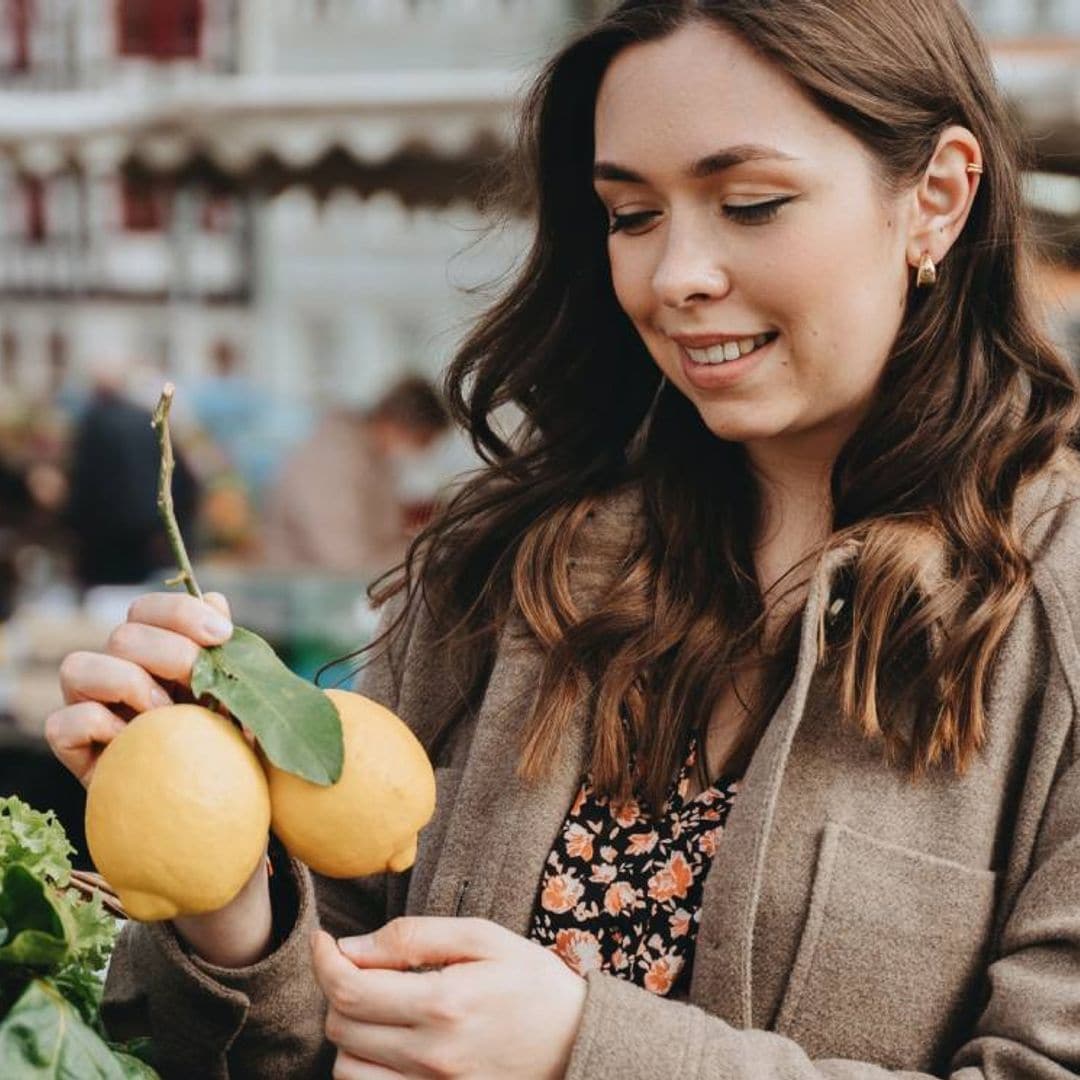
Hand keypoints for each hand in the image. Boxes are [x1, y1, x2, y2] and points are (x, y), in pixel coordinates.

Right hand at [46, 591, 234, 786]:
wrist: (217, 812)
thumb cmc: (234, 751)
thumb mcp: (243, 701)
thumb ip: (227, 652)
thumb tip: (214, 600)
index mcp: (156, 651)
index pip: (149, 609)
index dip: (182, 613)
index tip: (222, 636)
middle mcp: (118, 669)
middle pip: (123, 633)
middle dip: (170, 655)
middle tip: (200, 690)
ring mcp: (90, 705)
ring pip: (78, 666)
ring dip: (130, 687)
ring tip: (167, 718)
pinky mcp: (73, 747)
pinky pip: (63, 722)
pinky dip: (100, 729)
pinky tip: (134, 745)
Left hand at [311, 916, 586, 1079]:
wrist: (577, 1042)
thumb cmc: (531, 981)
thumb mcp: (482, 938)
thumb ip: (414, 937)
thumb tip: (352, 947)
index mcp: (443, 1003)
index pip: (350, 989)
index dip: (324, 960)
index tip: (324, 941)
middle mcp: (432, 1055)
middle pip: (342, 1028)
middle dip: (339, 990)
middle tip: (361, 967)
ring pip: (347, 1069)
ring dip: (349, 1033)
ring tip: (376, 1007)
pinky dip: (364, 1068)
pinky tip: (384, 1042)